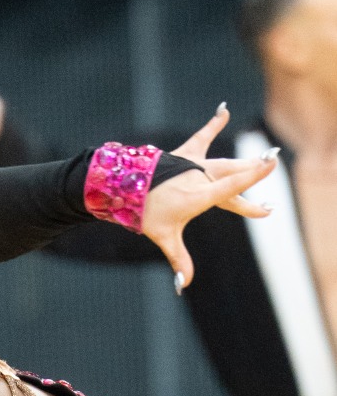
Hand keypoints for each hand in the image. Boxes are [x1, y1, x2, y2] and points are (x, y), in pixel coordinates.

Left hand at [142, 106, 274, 290]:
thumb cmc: (144, 213)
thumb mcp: (163, 237)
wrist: (121, 187)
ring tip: (265, 158)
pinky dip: (213, 124)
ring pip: (224, 161)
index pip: (231, 188)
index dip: (252, 178)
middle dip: (255, 172)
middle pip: (233, 174)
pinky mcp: (184, 153)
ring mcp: (192, 163)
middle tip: (274, 166)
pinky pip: (202, 137)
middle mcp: (199, 177)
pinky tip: (223, 109)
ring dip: (245, 162)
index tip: (270, 169)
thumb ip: (178, 260)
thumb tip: (182, 285)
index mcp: (198, 197)